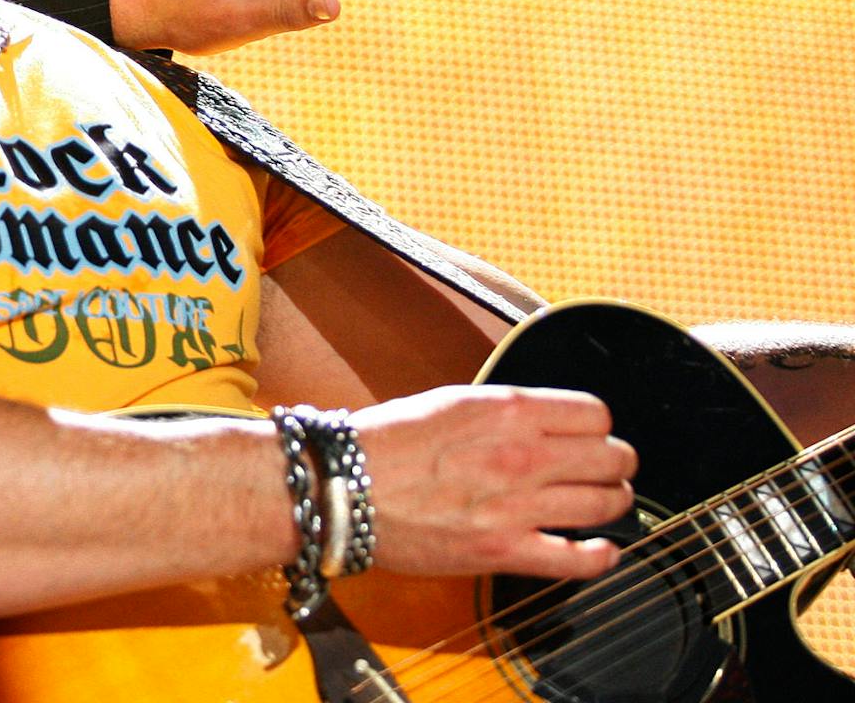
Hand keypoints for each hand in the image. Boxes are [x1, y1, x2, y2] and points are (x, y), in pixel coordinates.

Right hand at [350, 385, 636, 580]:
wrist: (345, 487)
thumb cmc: (388, 442)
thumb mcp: (451, 402)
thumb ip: (504, 412)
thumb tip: (543, 423)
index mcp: (506, 410)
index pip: (595, 413)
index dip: (598, 425)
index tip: (591, 435)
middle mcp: (521, 454)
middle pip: (613, 457)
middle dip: (616, 463)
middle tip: (606, 469)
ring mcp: (518, 506)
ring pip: (607, 504)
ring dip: (613, 503)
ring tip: (604, 505)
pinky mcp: (506, 551)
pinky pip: (581, 560)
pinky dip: (601, 556)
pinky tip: (600, 550)